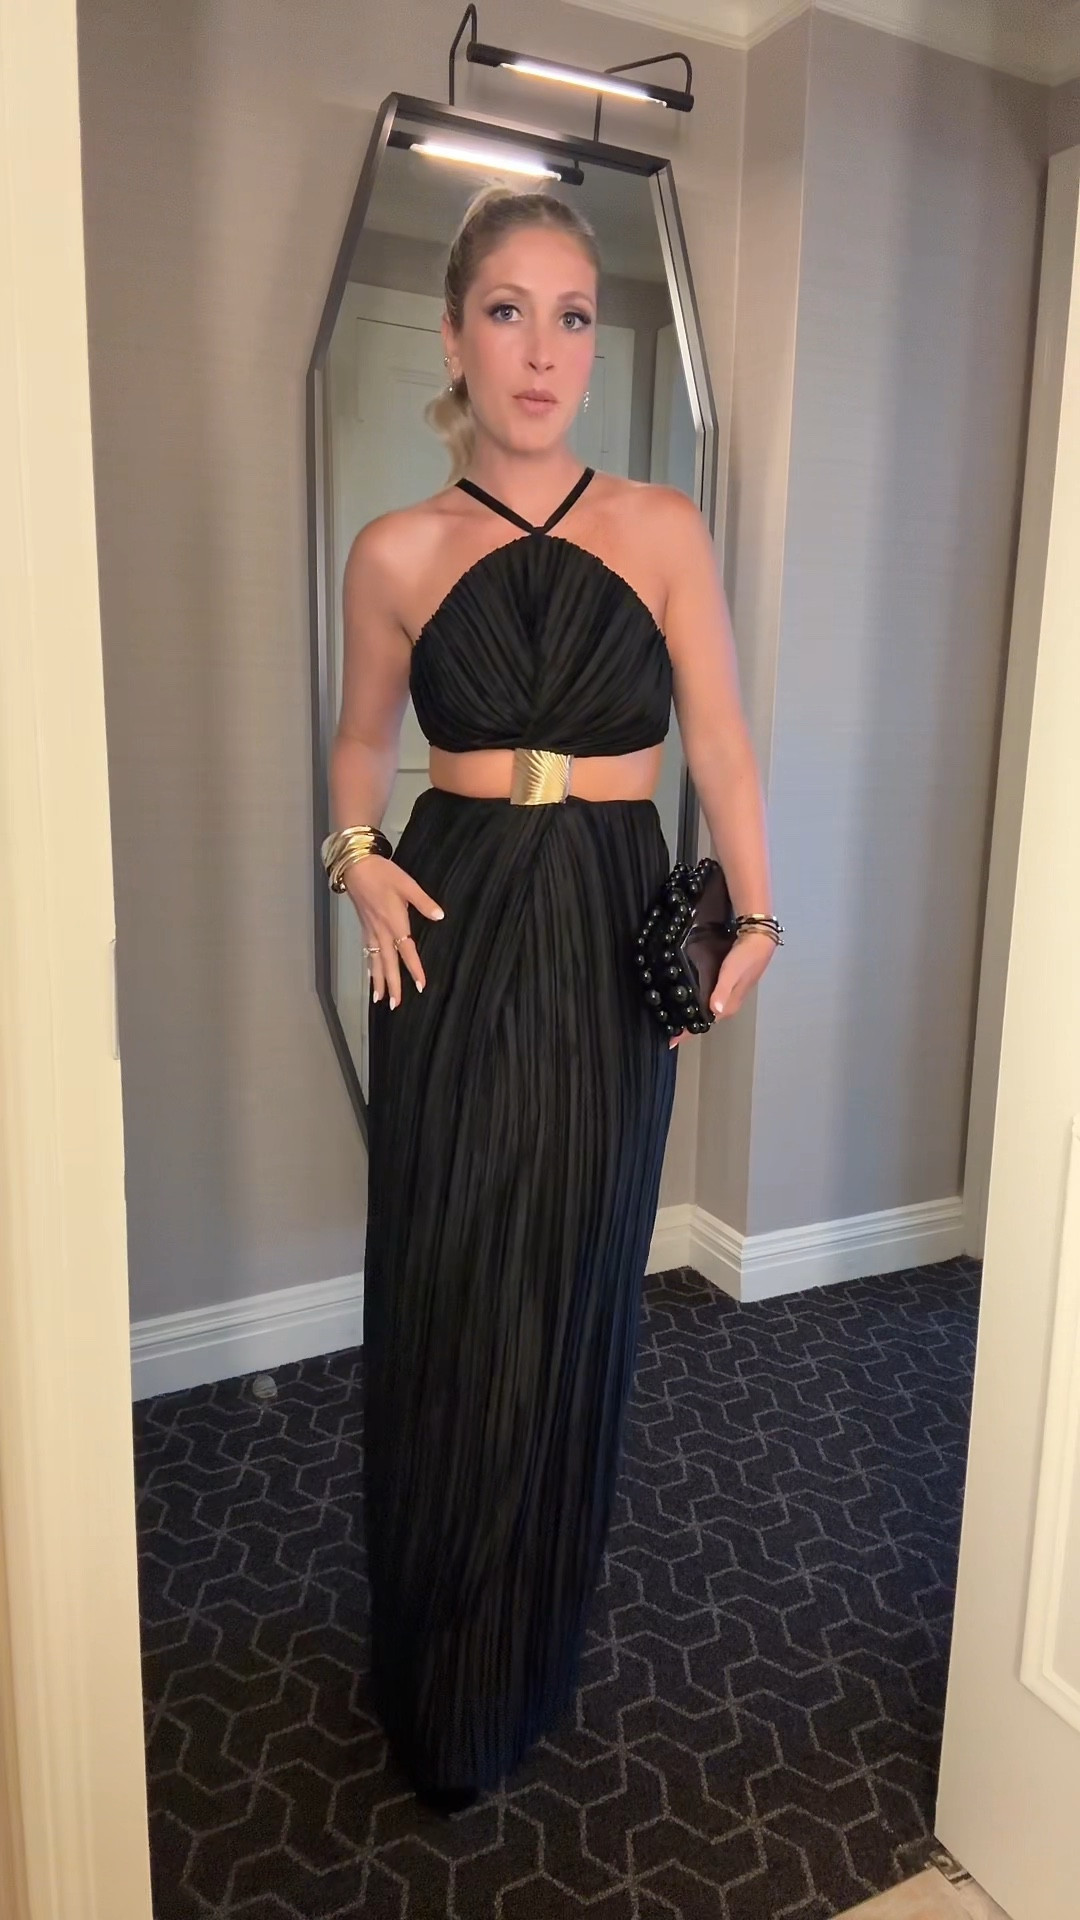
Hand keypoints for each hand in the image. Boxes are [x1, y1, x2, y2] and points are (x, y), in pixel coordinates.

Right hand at [343, 855, 443, 1008]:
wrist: (356, 866)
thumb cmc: (382, 873)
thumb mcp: (407, 884)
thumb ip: (423, 902)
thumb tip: (440, 916)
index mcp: (394, 922)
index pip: (407, 951)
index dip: (414, 969)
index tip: (421, 986)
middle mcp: (381, 931)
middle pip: (388, 963)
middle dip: (392, 985)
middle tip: (395, 1005)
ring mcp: (371, 931)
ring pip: (375, 961)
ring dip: (378, 980)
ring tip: (379, 999)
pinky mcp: (365, 927)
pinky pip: (368, 952)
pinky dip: (370, 966)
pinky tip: (371, 975)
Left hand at [667, 929, 777, 1047]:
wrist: (760, 939)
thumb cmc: (746, 956)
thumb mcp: (732, 973)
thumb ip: (722, 990)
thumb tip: (714, 1010)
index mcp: (728, 1005)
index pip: (704, 1024)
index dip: (687, 1033)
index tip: (670, 1041)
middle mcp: (727, 1003)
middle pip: (704, 1020)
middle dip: (686, 1026)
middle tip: (666, 1029)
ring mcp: (727, 995)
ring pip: (706, 1010)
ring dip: (691, 1015)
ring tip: (672, 1017)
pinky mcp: (726, 985)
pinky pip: (708, 999)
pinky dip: (696, 1002)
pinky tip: (687, 998)